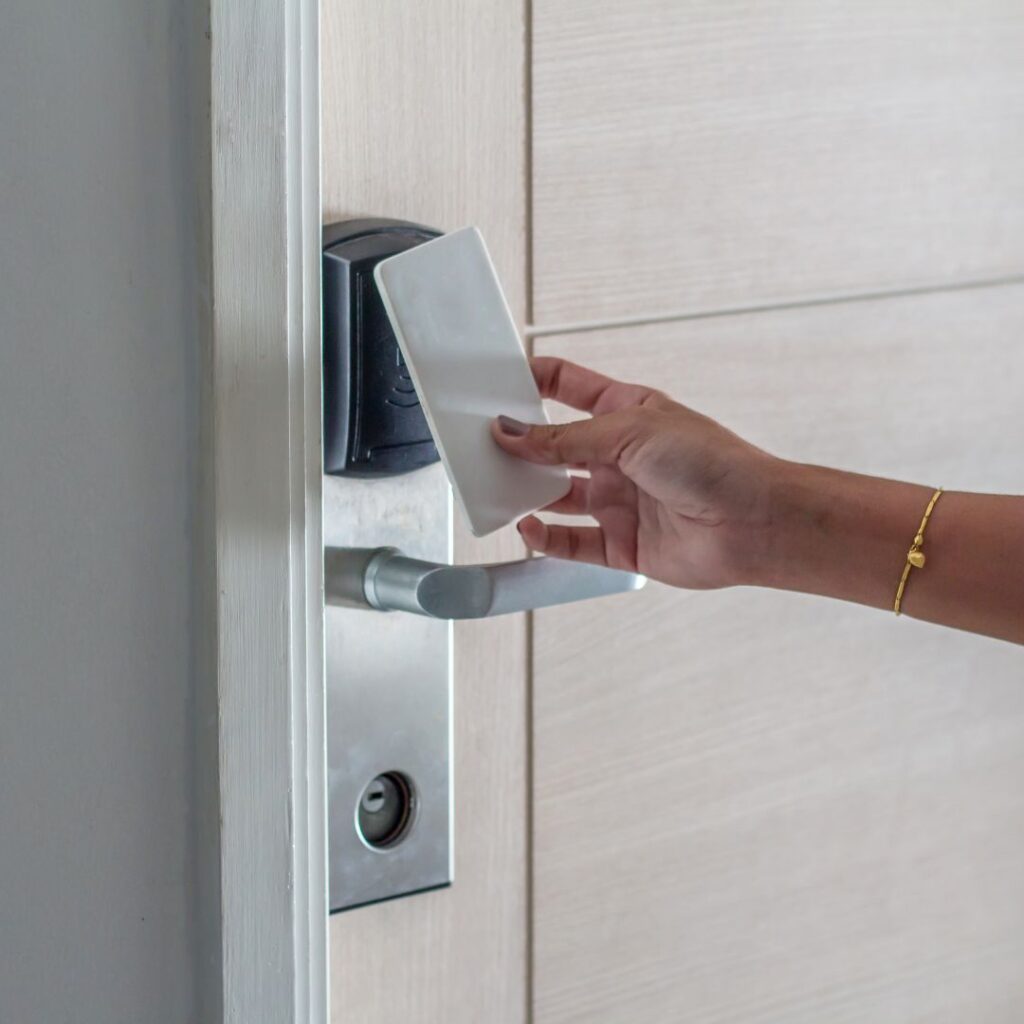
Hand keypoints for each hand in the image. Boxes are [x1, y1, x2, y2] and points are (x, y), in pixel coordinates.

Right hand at [490, 357, 781, 588]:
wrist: (752, 524)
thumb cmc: (712, 463)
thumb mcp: (628, 432)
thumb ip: (563, 438)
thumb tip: (512, 432)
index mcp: (626, 412)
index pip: (568, 387)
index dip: (532, 380)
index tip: (493, 379)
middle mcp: (619, 456)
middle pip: (554, 446)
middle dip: (520, 444)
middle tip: (482, 442)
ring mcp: (618, 500)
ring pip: (556, 496)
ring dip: (526, 492)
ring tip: (496, 487)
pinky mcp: (620, 543)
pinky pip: (570, 542)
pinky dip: (544, 537)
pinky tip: (528, 528)